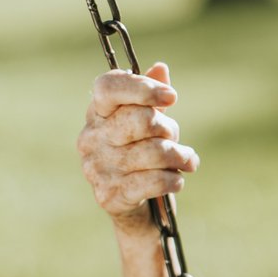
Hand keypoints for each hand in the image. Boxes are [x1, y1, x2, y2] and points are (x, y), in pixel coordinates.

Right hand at [76, 62, 198, 234]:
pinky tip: (177, 179)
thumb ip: (152, 96)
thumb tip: (160, 68)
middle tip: (175, 138)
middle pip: (140, 119)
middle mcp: (91, 138)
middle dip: (168, 128)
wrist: (136, 208)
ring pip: (153, 151)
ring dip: (179, 156)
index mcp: (97, 113)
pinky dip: (173, 179)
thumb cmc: (144, 156)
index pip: (108, 87)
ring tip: (186, 160)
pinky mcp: (109, 196)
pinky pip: (153, 181)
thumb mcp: (149, 124)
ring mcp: (97, 168)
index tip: (172, 97)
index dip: (142, 87)